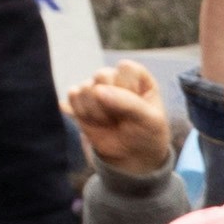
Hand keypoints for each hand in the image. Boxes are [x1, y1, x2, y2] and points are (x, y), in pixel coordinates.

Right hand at [70, 60, 187, 182]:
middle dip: (110, 102)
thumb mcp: (150, 120)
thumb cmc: (147, 133)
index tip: (137, 107)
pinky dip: (82, 114)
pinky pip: (73, 96)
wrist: (132, 155)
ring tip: (110, 122)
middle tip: (121, 118)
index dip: (128, 89)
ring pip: (85, 87)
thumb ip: (128, 103)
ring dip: (96, 112)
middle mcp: (115, 77)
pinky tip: (96, 122)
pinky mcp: (81, 99)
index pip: (125, 68)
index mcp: (137, 76)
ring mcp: (96, 87)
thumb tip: (97, 91)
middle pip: (101, 75)